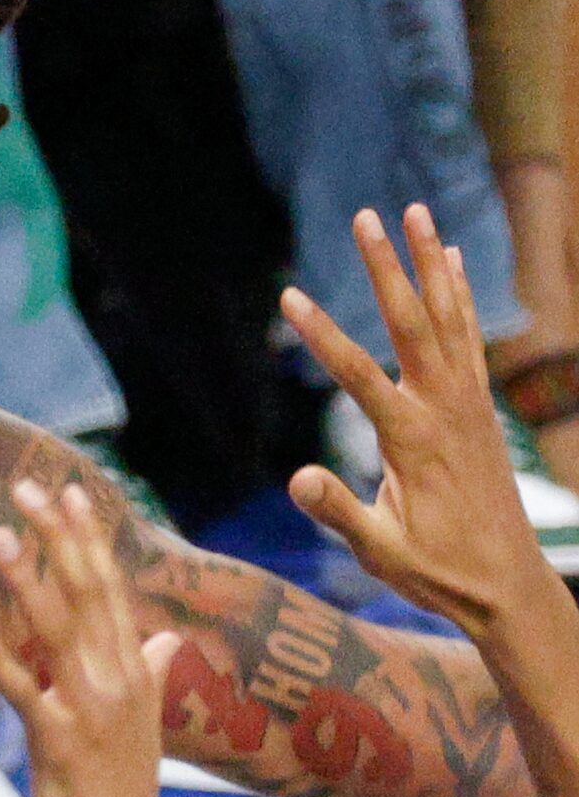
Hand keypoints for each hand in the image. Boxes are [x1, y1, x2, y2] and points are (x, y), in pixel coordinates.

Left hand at [0, 481, 182, 796]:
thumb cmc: (121, 791)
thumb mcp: (141, 726)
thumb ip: (150, 676)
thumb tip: (165, 641)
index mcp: (137, 672)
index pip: (113, 589)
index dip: (89, 539)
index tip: (69, 492)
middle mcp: (121, 681)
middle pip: (89, 594)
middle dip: (60, 539)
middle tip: (28, 489)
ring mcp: (93, 710)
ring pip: (59, 632)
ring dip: (28, 582)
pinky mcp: (62, 742)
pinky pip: (25, 690)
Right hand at [284, 205, 566, 642]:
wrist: (507, 582)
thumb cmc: (436, 570)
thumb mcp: (380, 551)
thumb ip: (339, 512)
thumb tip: (297, 478)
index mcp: (412, 441)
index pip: (358, 376)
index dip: (322, 336)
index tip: (289, 297)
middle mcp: (446, 409)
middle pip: (412, 323)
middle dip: (387, 268)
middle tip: (366, 216)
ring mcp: (469, 404)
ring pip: (448, 318)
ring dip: (430, 263)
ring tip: (415, 214)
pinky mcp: (480, 407)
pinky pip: (469, 336)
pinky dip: (460, 294)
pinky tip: (451, 261)